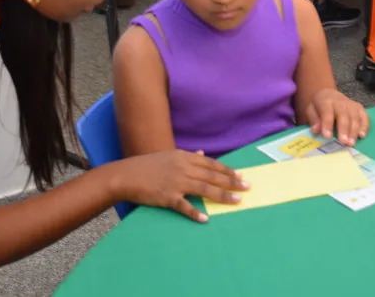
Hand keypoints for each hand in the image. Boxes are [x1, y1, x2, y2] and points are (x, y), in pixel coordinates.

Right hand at [109, 150, 249, 221]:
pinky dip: (196, 213)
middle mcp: (183, 168)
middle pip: (212, 176)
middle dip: (232, 182)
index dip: (227, 170)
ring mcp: (176, 183)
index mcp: (184, 157)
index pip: (211, 164)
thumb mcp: (168, 156)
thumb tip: (202, 154)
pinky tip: (206, 219)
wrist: (127, 175)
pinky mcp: (167, 197)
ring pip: (204, 190)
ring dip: (222, 196)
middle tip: (247, 187)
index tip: (241, 175)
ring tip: (237, 201)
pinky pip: (185, 206)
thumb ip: (187, 156)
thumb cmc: (147, 165)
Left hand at [305, 89, 369, 145]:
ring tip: (352, 143)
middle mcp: (340, 102)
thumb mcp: (311, 109)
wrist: (328, 94)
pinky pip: (364, 116)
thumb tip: (316, 130)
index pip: (327, 113)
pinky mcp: (359, 108)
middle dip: (344, 129)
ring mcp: (351, 105)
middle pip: (344, 115)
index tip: (327, 136)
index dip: (327, 124)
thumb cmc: (319, 105)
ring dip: (354, 131)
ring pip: (355, 118)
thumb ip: (314, 120)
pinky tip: (362, 135)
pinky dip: (364, 126)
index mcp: (326, 102)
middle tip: (344, 142)